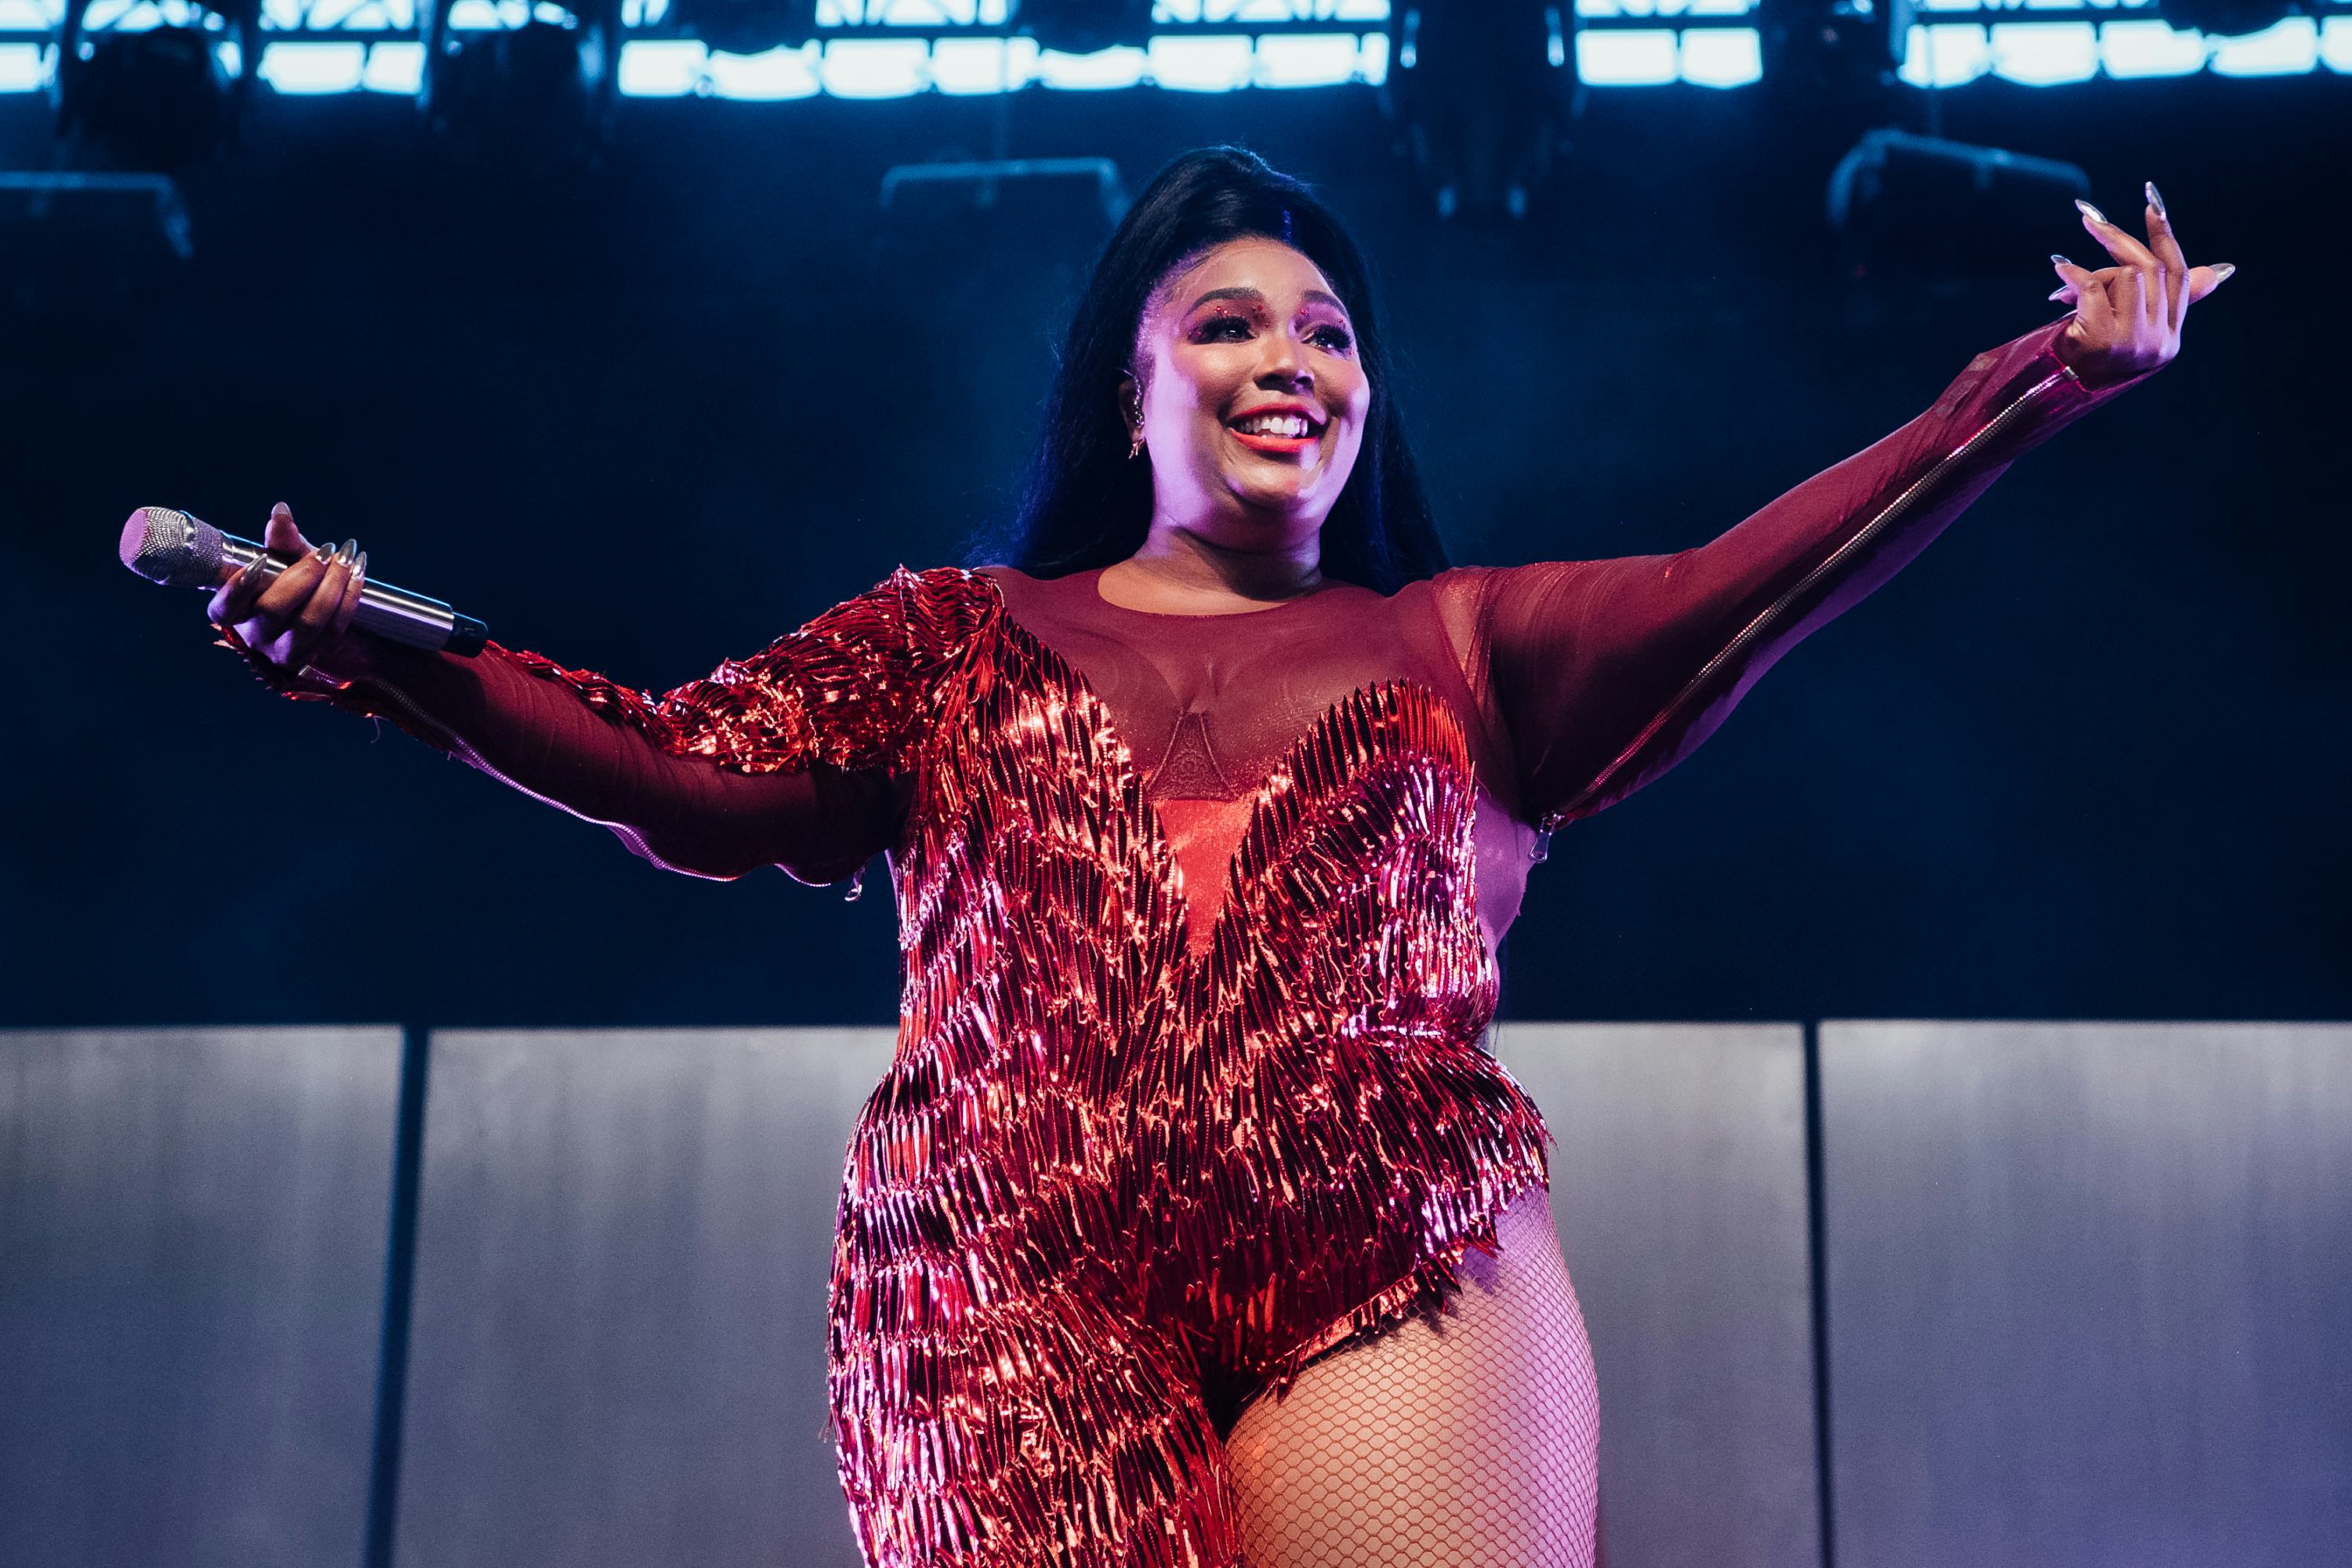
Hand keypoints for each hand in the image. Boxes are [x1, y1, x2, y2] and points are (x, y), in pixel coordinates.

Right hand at [205, 502, 374, 682]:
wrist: (318, 607)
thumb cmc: (289, 579)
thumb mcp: (284, 558)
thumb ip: (280, 539)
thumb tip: (282, 511)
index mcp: (232, 613)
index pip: (226, 607)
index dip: (240, 586)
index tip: (262, 559)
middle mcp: (254, 636)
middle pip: (274, 609)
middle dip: (304, 576)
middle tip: (326, 551)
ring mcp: (283, 652)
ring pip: (309, 622)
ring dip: (333, 586)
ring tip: (347, 558)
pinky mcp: (312, 657)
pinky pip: (334, 629)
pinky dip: (350, 598)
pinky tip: (359, 572)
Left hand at [2047, 181, 2232, 389]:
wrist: (2048, 395)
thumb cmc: (2085, 359)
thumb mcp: (2129, 328)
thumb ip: (2162, 300)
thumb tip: (2219, 272)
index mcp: (2170, 338)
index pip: (2180, 276)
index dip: (2165, 238)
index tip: (2152, 205)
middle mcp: (2160, 343)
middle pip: (2152, 270)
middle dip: (2118, 242)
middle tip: (2089, 220)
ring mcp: (2137, 343)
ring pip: (2126, 276)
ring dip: (2094, 275)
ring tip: (2070, 291)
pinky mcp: (2108, 341)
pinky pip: (2094, 288)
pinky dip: (2074, 276)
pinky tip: (2061, 272)